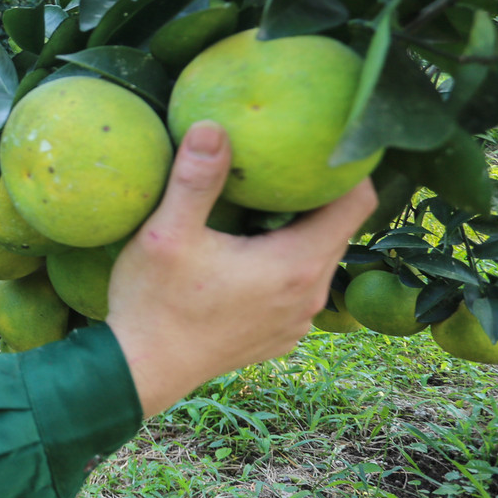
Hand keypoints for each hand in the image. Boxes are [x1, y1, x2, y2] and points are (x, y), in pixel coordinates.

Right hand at [105, 120, 377, 417]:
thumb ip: (195, 180)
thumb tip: (212, 126)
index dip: (345, 167)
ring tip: (260, 202)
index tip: (317, 141)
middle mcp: (310, 295)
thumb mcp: (167, 234)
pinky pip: (297, 286)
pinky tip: (244, 253)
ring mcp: (297, 320)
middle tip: (280, 161)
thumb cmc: (154, 302)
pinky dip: (283, 262)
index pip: (356, 202)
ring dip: (297, 229)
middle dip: (316, 193)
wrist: (141, 372)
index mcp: (296, 263)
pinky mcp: (280, 335)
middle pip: (338, 228)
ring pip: (317, 257)